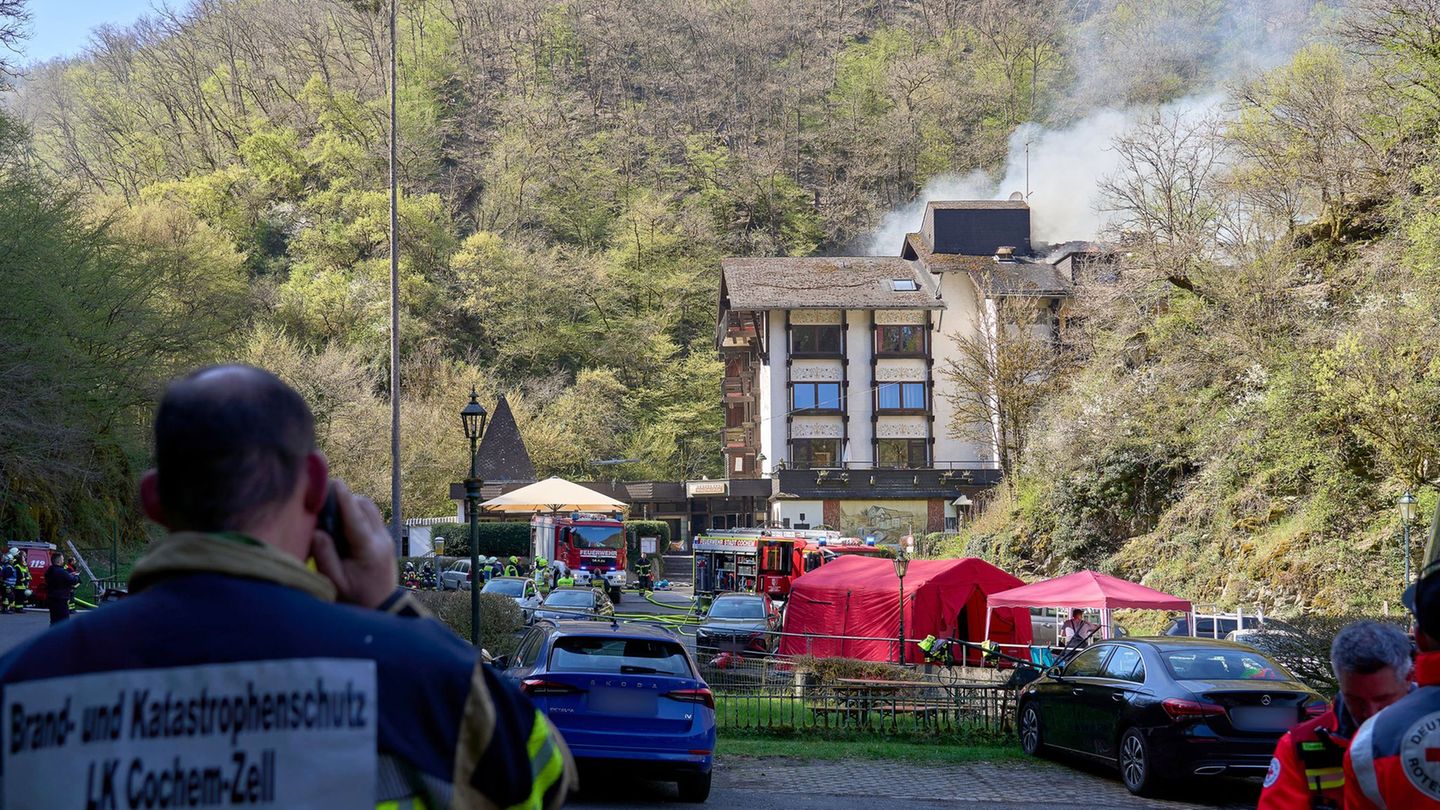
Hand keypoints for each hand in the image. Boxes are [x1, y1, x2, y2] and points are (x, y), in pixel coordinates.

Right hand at [310, 480, 397, 607]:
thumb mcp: (336, 583)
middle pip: (365, 507)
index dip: (344, 499)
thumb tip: (316, 532)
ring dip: (351, 504)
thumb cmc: (356, 599)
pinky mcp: (384, 538)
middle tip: (322, 500)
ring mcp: (386, 537)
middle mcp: (382, 539)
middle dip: (345, 499)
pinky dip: (355, 513)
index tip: (334, 483)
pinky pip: (370, 516)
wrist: (382, 608)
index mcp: (370, 550)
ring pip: (369, 509)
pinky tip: (339, 522)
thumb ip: (325, 557)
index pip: (356, 519)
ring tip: (329, 511)